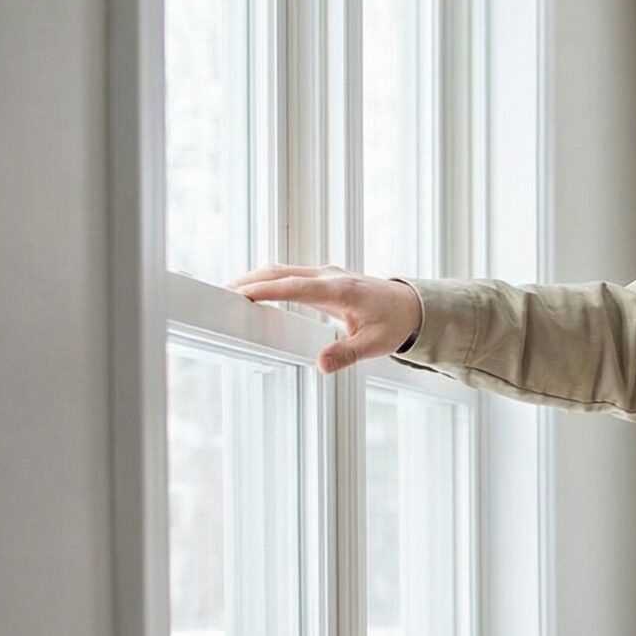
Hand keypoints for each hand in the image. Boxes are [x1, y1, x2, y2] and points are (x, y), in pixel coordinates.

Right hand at [230, 264, 423, 372]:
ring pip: (282, 270)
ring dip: (256, 279)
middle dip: (251, 281)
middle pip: (281, 272)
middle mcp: (329, 276)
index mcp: (340, 289)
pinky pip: (289, 275)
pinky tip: (252, 292)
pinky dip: (268, 281)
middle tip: (222, 294)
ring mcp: (325, 274)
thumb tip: (322, 365)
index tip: (241, 294)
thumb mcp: (375, 344)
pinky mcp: (322, 278)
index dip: (266, 290)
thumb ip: (347, 354)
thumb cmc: (395, 323)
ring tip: (229, 293)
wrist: (412, 306)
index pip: (295, 287)